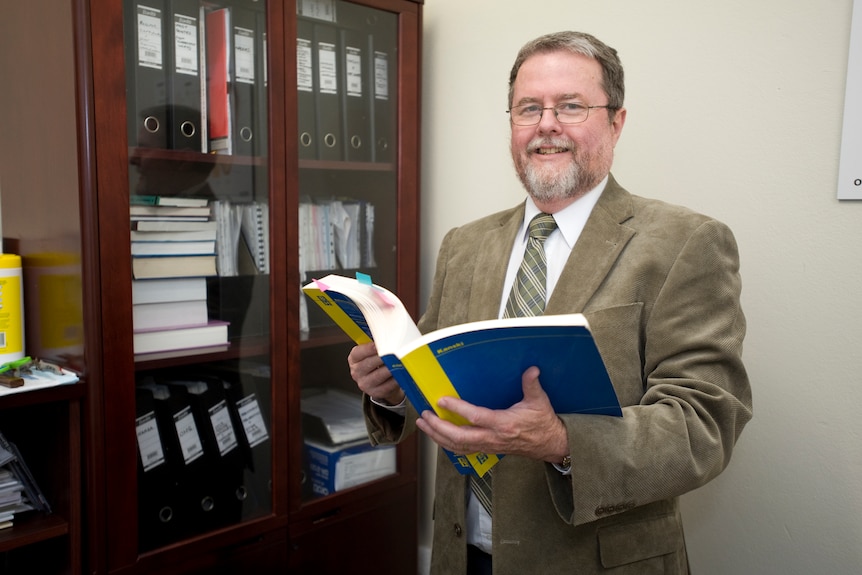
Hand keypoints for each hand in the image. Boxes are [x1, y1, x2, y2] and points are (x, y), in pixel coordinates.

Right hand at [347, 342, 405, 405]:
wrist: (379, 382)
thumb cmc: (376, 363)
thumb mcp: (371, 353)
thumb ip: (376, 345)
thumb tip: (387, 336)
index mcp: (354, 359)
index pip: (358, 353)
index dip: (370, 348)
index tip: (380, 343)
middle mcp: (357, 372)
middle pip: (369, 363)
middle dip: (383, 356)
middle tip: (394, 351)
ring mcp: (365, 384)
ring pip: (379, 375)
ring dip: (391, 368)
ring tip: (399, 361)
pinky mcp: (376, 392)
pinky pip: (387, 385)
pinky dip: (396, 379)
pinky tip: (401, 373)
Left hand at [414, 366, 568, 463]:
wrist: (550, 444)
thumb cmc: (543, 423)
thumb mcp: (540, 401)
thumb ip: (532, 385)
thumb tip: (532, 369)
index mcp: (504, 424)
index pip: (475, 417)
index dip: (457, 409)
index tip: (442, 400)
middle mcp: (493, 438)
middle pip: (459, 437)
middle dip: (438, 427)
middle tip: (424, 415)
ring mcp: (488, 446)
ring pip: (457, 446)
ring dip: (438, 436)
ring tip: (424, 425)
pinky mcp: (487, 449)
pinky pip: (463, 450)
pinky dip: (447, 443)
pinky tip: (438, 436)